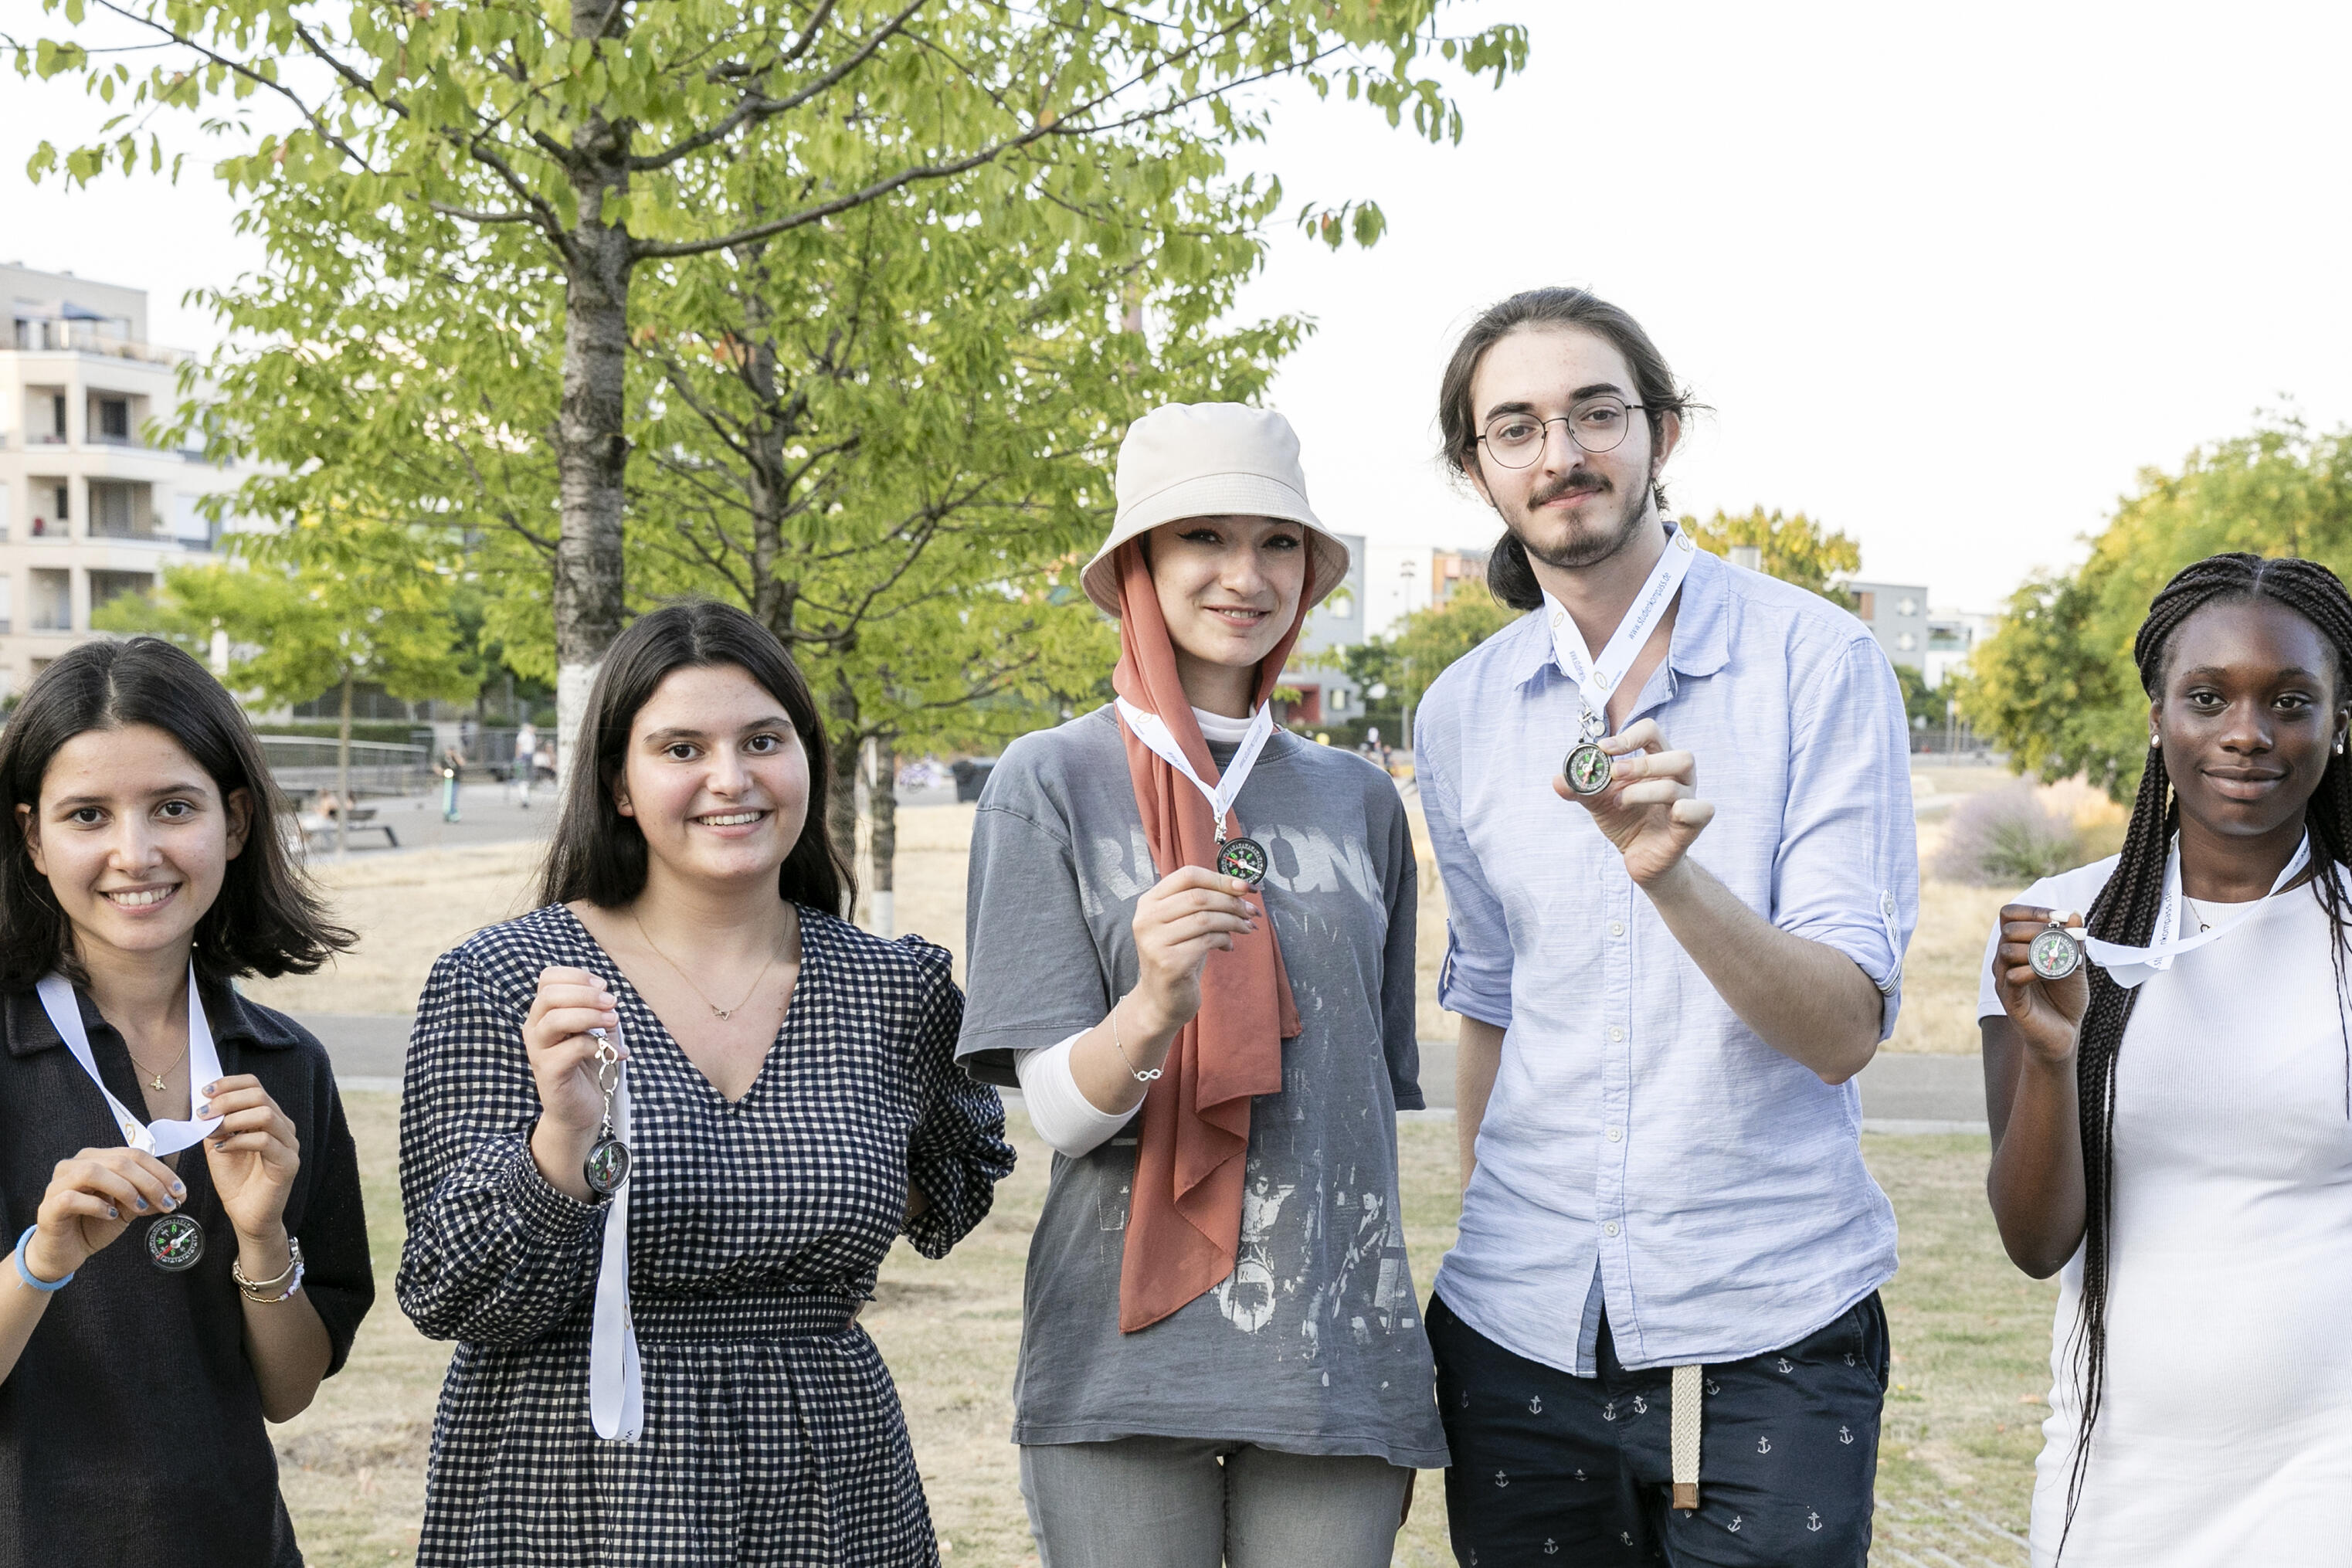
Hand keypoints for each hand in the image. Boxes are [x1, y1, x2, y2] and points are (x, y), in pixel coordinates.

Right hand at [27, 1146, 186, 1280]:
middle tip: (168, 1202)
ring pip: (94, 1172)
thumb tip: (176, 1195)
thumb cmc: (93, 1225)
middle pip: (120, 1161)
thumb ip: (147, 1197)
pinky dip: (97, 1205)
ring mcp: (58, 1184)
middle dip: (151, 1182)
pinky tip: (111, 1215)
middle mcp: (75, 1165)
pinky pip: (72, 1198)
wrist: (65, 1252)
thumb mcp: (127, 1208)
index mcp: (96, 1158)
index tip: (180, 1191)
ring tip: (141, 1207)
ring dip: (126, 1189)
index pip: (134, 1155)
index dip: (161, 1171)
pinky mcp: (49, 1206)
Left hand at [199, 1075, 300, 1245]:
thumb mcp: (219, 1145)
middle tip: (203, 1113)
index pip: (255, 1086)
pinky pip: (265, 1141)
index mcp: (269, 1118)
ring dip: (232, 1119)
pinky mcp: (289, 1162)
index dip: (230, 1083)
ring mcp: (289, 1144)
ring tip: (213, 1131)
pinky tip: (223, 1148)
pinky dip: (238, 1141)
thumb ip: (215, 1125)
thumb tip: (204, 1104)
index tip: (205, 1092)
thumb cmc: (235, 1180)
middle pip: (260, 1095)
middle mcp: (283, 1126)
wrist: (246, 1215)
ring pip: (265, 1115)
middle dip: (227, 1100)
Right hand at [524, 967, 625, 1197]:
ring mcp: (538, 1051)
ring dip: (590, 1015)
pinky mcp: (549, 1072)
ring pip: (555, 1019)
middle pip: (549, 995)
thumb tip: (605, 993)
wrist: (580, 1109)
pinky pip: (571, 1049)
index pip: (548, 978)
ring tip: (615, 1022)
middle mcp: (535, 1028)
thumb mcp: (593, 1029)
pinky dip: (600, 1046)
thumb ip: (595, 1008)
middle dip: (586, 994)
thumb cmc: (588, 1064)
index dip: (577, 975)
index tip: (603, 986)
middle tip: (613, 1002)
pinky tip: (620, 1054)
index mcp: (544, 1013)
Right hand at [1128, 866, 1260, 1036]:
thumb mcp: (1184, 923)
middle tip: (1252, 911)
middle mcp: (1146, 919)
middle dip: (1232, 902)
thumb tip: (1240, 886)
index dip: (1220, 878)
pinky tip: (1229, 946)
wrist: (1162, 999)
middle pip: (1199, 896)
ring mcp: (1155, 941)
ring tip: (1246, 927)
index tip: (1245, 887)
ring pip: (1206, 919)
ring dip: (1233, 921)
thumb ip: (1202, 902)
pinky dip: (1225, 939)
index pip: (1187, 875)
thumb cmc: (1179, 955)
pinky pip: (1207, 941)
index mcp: (1149, 902)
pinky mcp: (1169, 963)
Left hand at [1553, 717, 1714, 886]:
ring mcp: (1688, 800)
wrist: (1640, 860)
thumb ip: (1579, 789)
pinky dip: (1684, 809)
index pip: (1652, 732)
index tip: (1604, 749)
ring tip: (1621, 803)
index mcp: (1657, 762)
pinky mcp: (1692, 826)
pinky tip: (1667, 815)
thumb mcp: (1598, 803)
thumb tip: (1558, 780)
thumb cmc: (1626, 822)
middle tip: (1614, 775)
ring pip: (1677, 784)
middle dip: (1640, 763)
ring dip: (1643, 791)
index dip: (1629, 736)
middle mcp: (1679, 777)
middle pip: (1678, 754)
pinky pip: (1701, 810)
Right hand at [1991, 905, 2088, 1065]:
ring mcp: (2004, 979)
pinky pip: (2011, 977)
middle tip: (2063, 939)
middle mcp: (2006, 959)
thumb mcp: (2075, 964)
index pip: (2009, 914)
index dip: (2033, 910)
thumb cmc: (2066, 998)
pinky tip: (2050, 974)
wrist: (2064, 1033)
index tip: (2061, 917)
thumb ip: (2073, 941)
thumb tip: (2074, 914)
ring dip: (2036, 950)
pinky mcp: (2010, 999)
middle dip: (2039, 929)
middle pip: (2008, 929)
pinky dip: (2033, 970)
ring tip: (2058, 959)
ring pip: (2006, 951)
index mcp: (2018, 946)